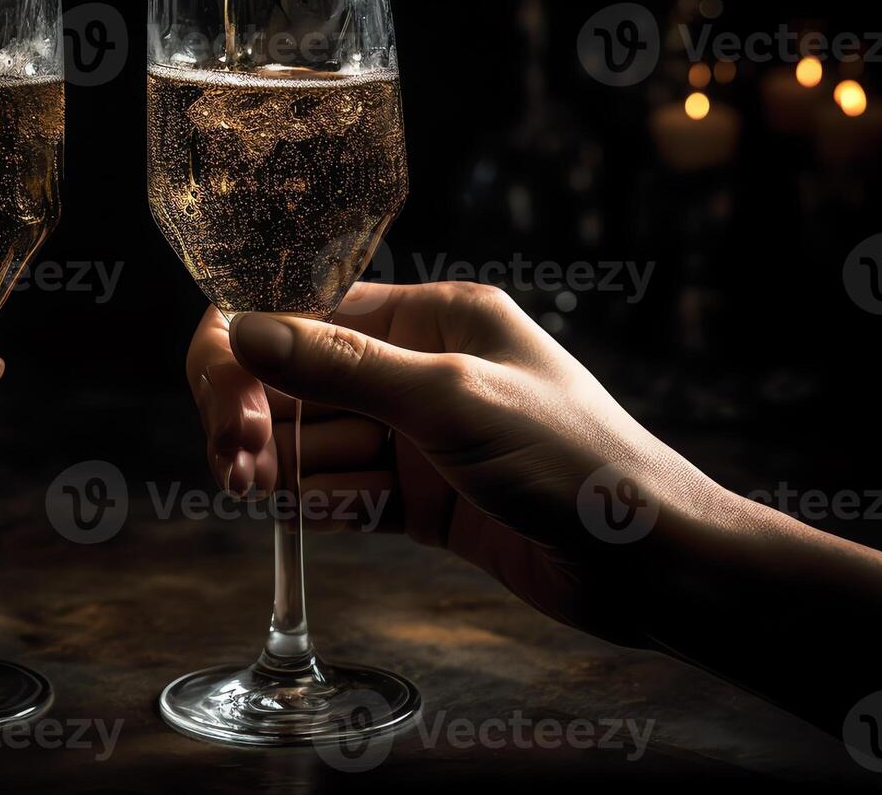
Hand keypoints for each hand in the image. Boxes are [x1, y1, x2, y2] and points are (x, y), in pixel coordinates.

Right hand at [187, 281, 738, 645]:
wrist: (654, 567)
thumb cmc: (577, 462)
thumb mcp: (453, 401)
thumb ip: (344, 368)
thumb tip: (244, 330)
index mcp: (434, 318)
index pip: (310, 315)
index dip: (252, 352)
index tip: (227, 406)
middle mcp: (421, 370)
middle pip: (302, 382)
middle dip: (261, 418)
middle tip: (233, 463)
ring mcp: (420, 439)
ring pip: (317, 442)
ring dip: (282, 466)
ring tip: (252, 489)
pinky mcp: (422, 500)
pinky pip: (345, 492)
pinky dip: (317, 503)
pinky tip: (293, 513)